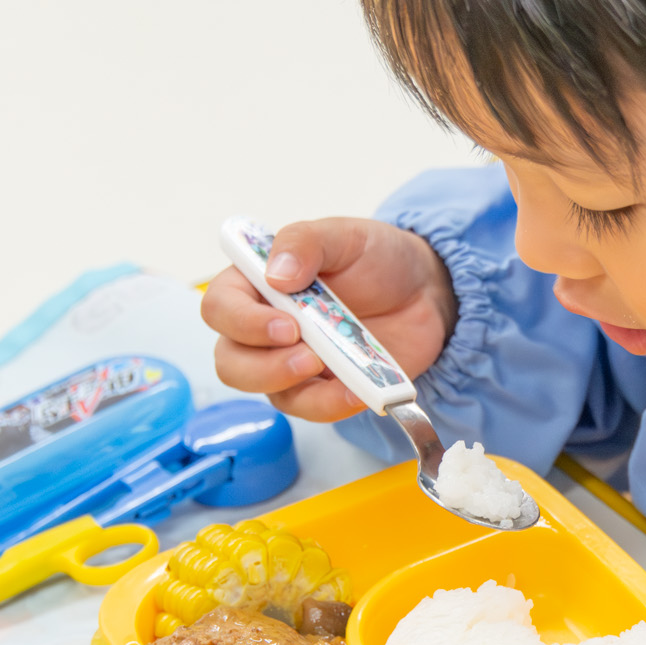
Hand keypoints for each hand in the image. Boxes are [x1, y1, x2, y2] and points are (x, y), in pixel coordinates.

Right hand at [202, 217, 456, 421]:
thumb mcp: (343, 235)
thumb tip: (276, 273)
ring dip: (296, 389)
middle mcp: (263, 328)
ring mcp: (292, 362)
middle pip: (231, 362)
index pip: (219, 307)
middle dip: (262, 367)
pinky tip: (357, 392)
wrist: (425, 290)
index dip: (242, 323)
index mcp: (255, 284)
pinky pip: (314, 409)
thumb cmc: (375, 258)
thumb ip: (304, 242)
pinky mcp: (325, 388)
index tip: (286, 324)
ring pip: (268, 392)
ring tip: (332, 373)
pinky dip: (332, 405)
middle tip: (307, 355)